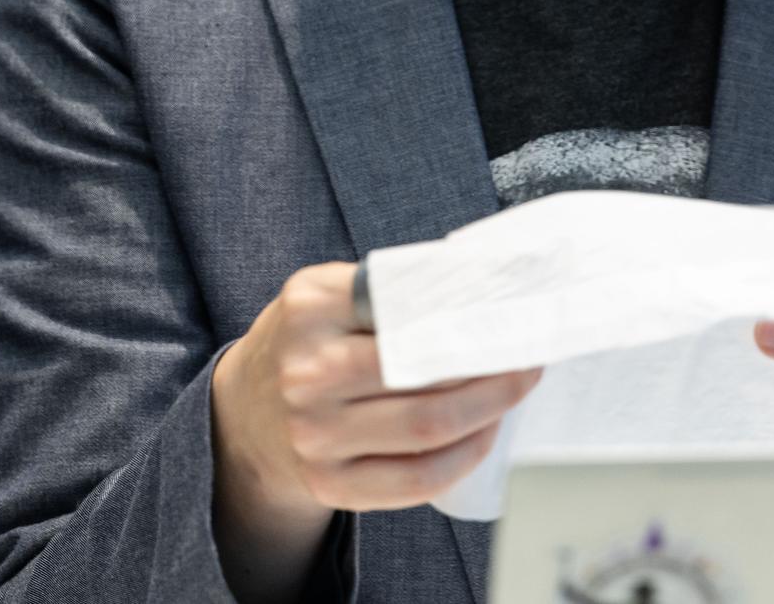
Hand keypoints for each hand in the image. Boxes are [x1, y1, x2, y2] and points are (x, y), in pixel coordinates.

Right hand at [212, 261, 541, 517]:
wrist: (244, 416)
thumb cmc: (305, 344)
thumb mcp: (325, 295)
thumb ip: (386, 290)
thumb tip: (479, 288)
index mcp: (310, 309)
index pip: (403, 307)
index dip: (464, 312)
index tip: (509, 311)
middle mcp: (306, 373)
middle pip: (422, 373)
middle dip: (491, 367)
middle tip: (529, 354)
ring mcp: (315, 435)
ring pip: (426, 427)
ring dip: (488, 409)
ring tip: (515, 389)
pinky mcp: (329, 484)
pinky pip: (415, 479)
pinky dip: (463, 457)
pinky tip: (484, 435)